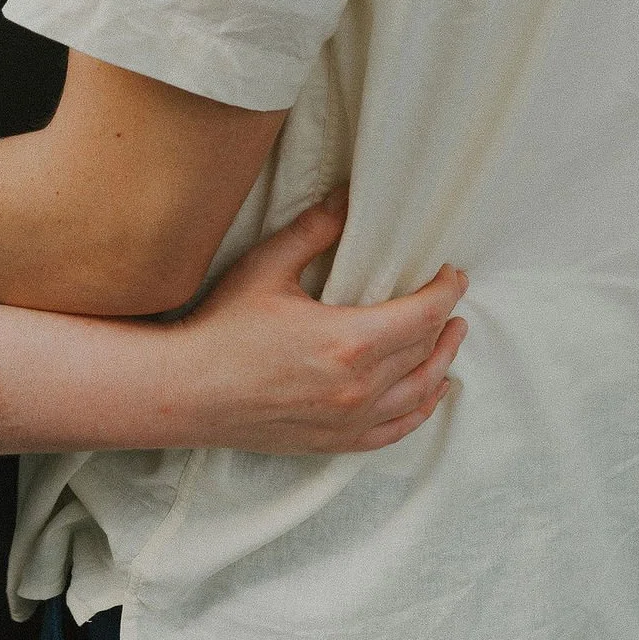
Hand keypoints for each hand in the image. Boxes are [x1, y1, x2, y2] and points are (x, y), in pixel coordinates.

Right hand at [180, 194, 466, 454]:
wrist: (185, 392)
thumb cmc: (222, 329)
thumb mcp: (268, 267)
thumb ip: (315, 229)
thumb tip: (349, 197)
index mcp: (349, 341)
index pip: (422, 314)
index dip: (446, 290)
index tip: (453, 274)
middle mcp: (358, 387)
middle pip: (424, 349)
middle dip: (444, 320)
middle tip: (451, 298)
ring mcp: (349, 420)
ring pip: (419, 392)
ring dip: (442, 362)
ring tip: (453, 339)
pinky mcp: (335, 442)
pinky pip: (396, 429)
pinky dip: (421, 409)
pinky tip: (430, 393)